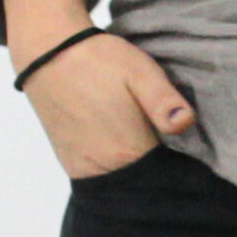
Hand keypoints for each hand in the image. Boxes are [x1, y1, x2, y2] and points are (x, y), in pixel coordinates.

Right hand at [21, 31, 195, 178]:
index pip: (166, 175)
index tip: (188, 147)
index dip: (181, 161)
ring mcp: (82, 168)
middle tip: (165, 138)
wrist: (48, 54)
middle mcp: (104, 168)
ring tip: (142, 136)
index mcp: (128, 150)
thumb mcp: (141, 71)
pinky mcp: (68, 162)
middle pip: (143, 183)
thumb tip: (187, 123)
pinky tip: (121, 142)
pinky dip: (115, 167)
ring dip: (136, 167)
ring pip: (121, 181)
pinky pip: (100, 176)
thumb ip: (164, 101)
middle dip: (158, 167)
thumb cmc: (100, 60)